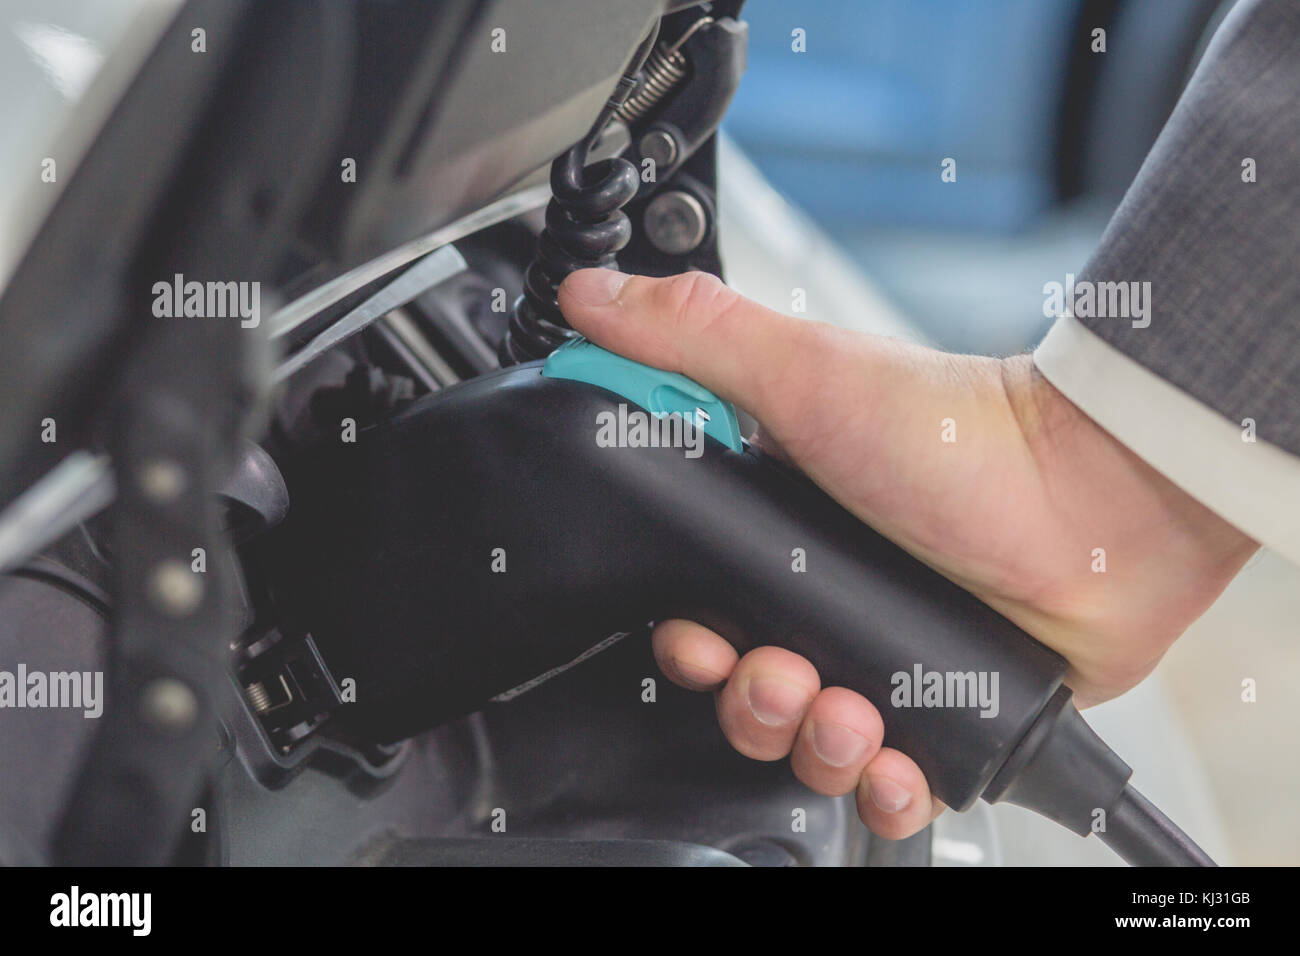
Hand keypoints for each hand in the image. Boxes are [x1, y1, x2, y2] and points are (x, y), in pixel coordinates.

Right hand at [558, 269, 1256, 838]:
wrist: (1098, 500)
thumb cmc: (959, 434)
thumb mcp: (805, 371)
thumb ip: (691, 334)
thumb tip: (593, 297)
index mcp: (783, 534)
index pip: (699, 608)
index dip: (687, 640)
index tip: (699, 640)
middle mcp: (830, 598)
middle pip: (747, 691)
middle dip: (751, 704)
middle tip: (782, 677)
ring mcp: (889, 656)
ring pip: (810, 743)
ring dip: (814, 747)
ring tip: (853, 717)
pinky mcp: (947, 708)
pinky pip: (893, 779)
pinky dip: (885, 790)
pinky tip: (894, 765)